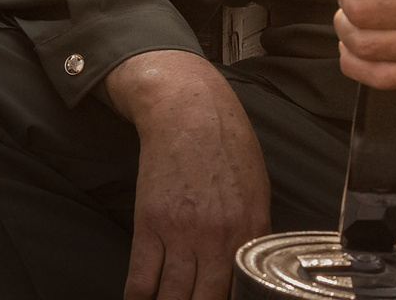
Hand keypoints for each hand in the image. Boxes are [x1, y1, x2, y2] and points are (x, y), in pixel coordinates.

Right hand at [103, 50, 270, 299]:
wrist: (190, 114)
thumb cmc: (227, 145)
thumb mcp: (256, 189)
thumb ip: (252, 230)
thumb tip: (246, 264)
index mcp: (250, 229)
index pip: (240, 288)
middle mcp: (218, 238)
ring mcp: (182, 234)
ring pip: (172, 296)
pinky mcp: (150, 226)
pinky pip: (141, 279)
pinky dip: (139, 297)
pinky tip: (141, 299)